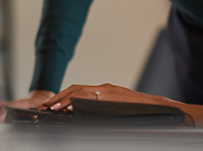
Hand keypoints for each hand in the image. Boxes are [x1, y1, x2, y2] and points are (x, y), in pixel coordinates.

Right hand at [0, 89, 54, 121]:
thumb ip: (39, 112)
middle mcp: (14, 102)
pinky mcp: (6, 106)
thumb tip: (36, 116)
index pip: (11, 107)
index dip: (3, 114)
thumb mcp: (44, 109)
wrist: (43, 97)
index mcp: (24, 103)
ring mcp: (9, 103)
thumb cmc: (43, 105)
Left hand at [42, 83, 170, 111]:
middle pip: (76, 88)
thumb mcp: (116, 107)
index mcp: (104, 90)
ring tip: (53, 108)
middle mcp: (105, 88)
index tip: (51, 104)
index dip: (63, 96)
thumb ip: (101, 108)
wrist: (156, 107)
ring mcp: (108, 92)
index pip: (79, 89)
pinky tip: (71, 109)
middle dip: (59, 97)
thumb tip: (80, 115)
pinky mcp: (113, 97)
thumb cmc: (137, 110)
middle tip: (46, 106)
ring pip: (81, 92)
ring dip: (65, 100)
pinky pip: (92, 98)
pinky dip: (79, 102)